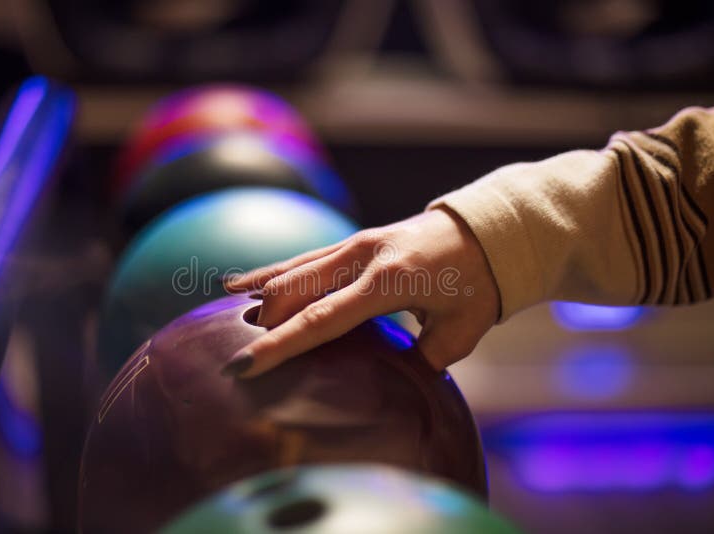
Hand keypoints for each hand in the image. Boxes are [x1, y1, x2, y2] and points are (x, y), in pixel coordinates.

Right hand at [221, 207, 500, 377]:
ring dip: (260, 297)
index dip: (281, 345)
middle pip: (295, 291)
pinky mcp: (353, 241)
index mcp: (389, 282)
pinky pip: (303, 258)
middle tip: (238, 357)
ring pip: (292, 270)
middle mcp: (364, 257)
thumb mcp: (461, 331)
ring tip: (226, 319)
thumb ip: (424, 359)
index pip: (322, 319)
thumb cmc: (478, 284)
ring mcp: (356, 244)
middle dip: (264, 325)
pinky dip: (270, 272)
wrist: (486, 232)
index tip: (246, 366)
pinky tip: (238, 283)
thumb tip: (396, 382)